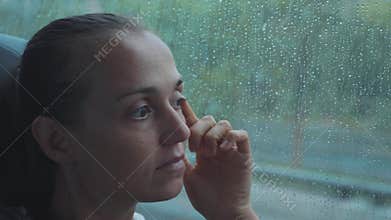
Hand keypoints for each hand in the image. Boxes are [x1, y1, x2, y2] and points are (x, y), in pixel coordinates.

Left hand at [180, 100, 257, 219]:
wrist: (222, 212)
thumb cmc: (206, 198)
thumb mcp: (188, 176)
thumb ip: (181, 159)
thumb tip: (170, 144)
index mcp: (202, 149)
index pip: (195, 125)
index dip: (188, 112)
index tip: (179, 100)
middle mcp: (216, 145)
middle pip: (209, 120)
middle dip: (198, 129)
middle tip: (193, 148)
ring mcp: (230, 149)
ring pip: (224, 124)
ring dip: (213, 135)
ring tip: (208, 153)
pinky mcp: (243, 155)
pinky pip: (241, 135)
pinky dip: (232, 137)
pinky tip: (222, 149)